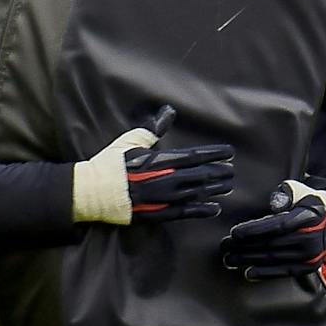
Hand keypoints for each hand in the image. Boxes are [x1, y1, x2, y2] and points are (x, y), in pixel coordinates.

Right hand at [72, 105, 234, 224]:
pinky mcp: (159, 214)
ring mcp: (165, 198)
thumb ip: (154, 128)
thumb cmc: (111, 163)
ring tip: (228, 186)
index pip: (196, 156)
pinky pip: (186, 213)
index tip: (229, 152)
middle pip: (202, 175)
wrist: (94, 191)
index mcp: (162, 160)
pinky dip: (202, 210)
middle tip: (232, 171)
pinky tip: (215, 209)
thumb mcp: (132, 140)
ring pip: (198, 193)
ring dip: (215, 189)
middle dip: (219, 172)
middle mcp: (167, 180)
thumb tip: (168, 112)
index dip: (215, 154)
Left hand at [219, 180, 325, 280]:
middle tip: (224, 246)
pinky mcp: (308, 267)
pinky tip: (248, 273)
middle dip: (244, 246)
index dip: (254, 230)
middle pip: (272, 244)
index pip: (277, 225)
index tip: (234, 233)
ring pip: (274, 258)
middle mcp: (312, 238)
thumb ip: (286, 193)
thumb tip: (275, 203)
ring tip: (229, 259)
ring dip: (249, 260)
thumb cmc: (306, 203)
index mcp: (309, 216)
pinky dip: (265, 273)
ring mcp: (311, 255)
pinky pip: (283, 271)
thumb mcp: (299, 191)